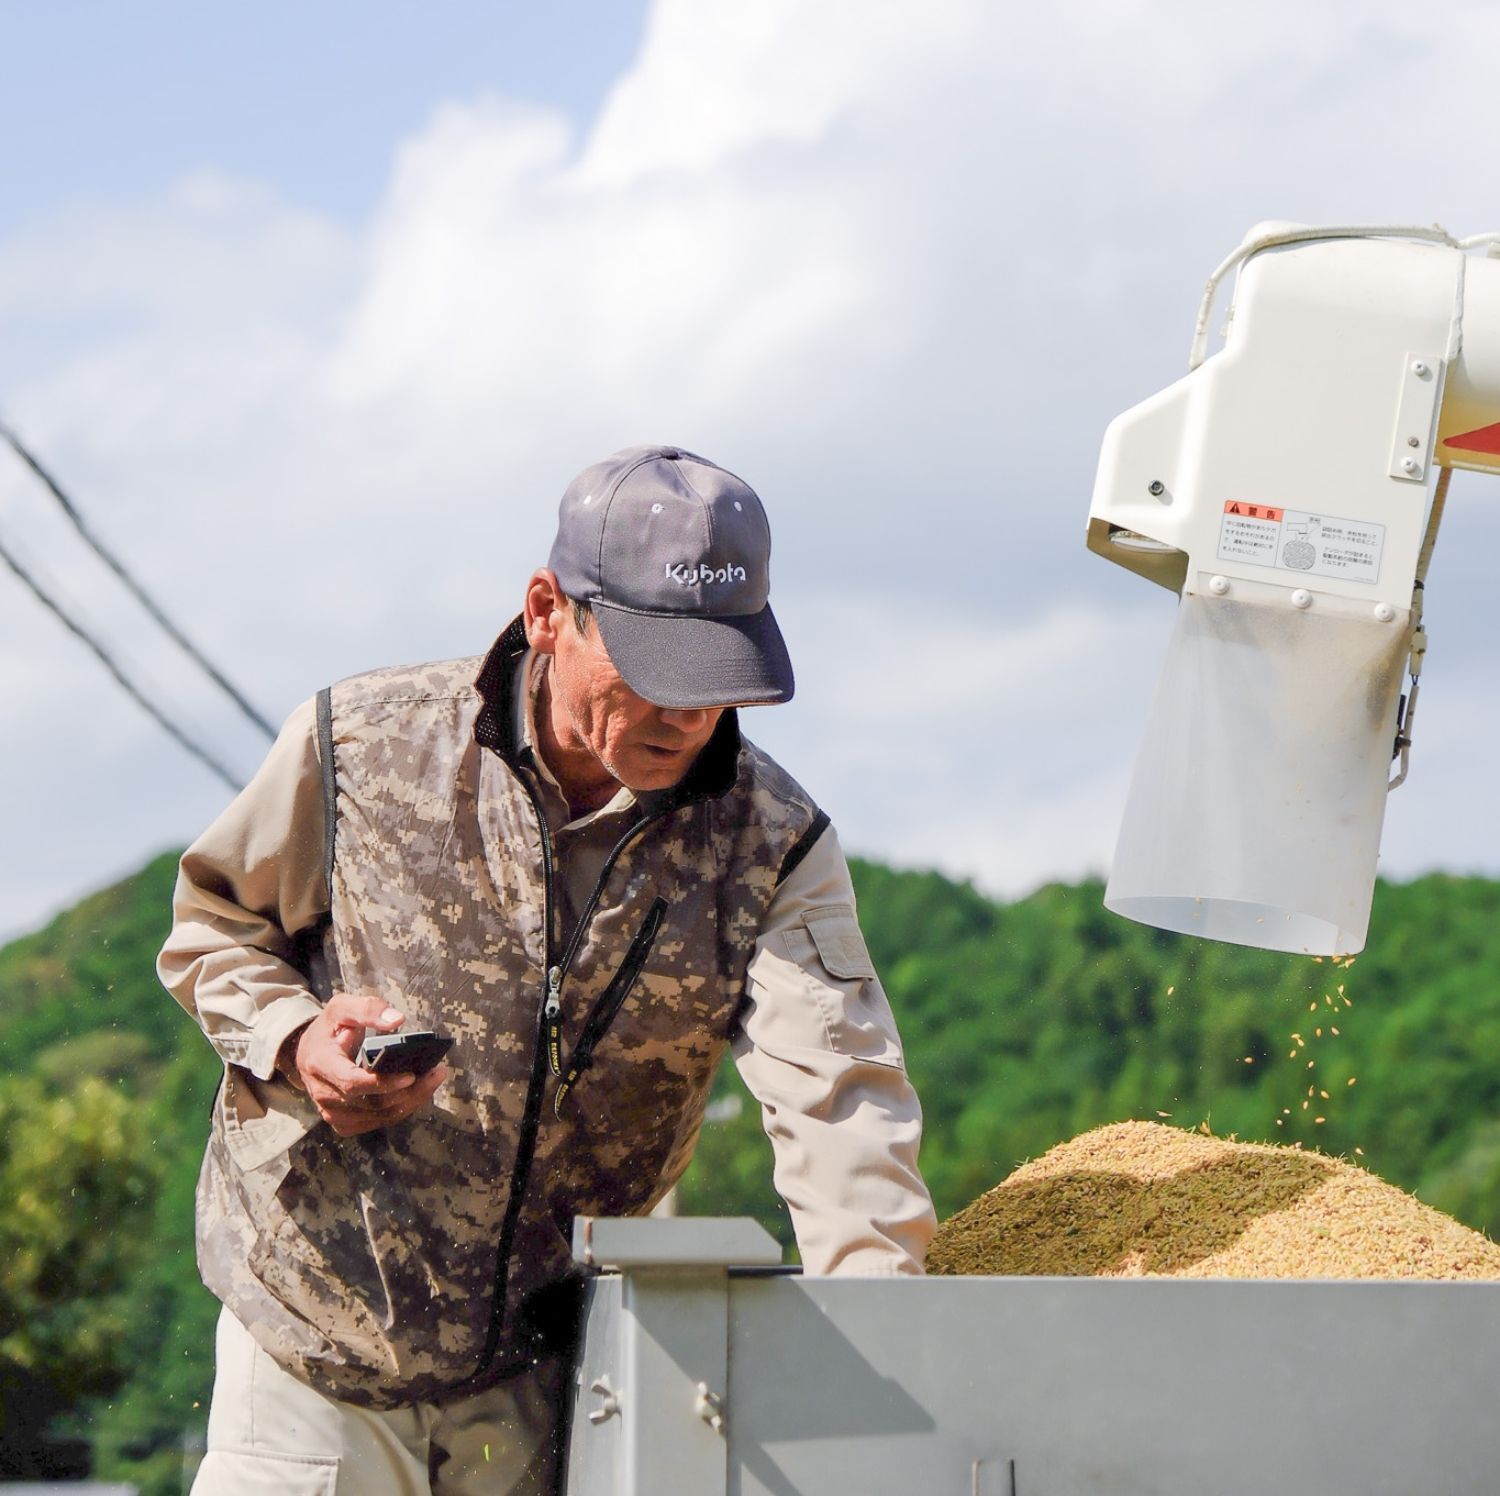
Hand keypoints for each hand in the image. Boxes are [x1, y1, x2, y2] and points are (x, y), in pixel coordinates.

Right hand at [280, 993, 447, 1136]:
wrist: (309, 1053)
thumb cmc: (329, 1028)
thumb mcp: (342, 1007)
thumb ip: (368, 1009)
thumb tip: (397, 1019)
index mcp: (321, 1064)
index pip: (352, 1082)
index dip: (383, 1083)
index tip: (411, 1075)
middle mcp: (324, 1093)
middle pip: (372, 1103)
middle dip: (409, 1091)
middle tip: (436, 1073)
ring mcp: (332, 1112)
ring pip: (379, 1116)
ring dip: (411, 1101)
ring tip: (433, 1080)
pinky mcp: (343, 1122)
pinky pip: (378, 1122)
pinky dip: (401, 1110)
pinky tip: (418, 1093)